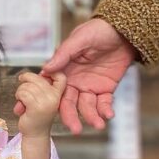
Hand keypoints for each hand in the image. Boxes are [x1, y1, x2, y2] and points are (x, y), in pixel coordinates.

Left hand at [13, 70, 65, 139]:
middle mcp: (54, 97)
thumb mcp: (44, 99)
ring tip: (22, 100)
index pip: (60, 76)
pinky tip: (20, 104)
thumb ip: (41, 87)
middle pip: (37, 78)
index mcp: (58, 94)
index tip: (40, 74)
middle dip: (26, 82)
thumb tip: (29, 75)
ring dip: (20, 92)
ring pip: (27, 86)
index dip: (49, 72)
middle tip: (23, 91)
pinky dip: (18, 97)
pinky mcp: (36, 107)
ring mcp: (46, 102)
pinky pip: (23, 93)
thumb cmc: (37, 117)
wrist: (35, 134)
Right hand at [40, 18, 136, 133]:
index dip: (41, 103)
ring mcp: (88, 87)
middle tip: (75, 129)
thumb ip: (63, 54)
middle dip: (71, 118)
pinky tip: (108, 115)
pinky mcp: (104, 89)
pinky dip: (105, 110)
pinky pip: (103, 103)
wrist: (123, 29)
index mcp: (63, 71)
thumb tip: (45, 69)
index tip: (34, 114)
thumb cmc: (98, 30)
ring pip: (86, 107)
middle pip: (68, 104)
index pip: (49, 90)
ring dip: (91, 117)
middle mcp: (73, 82)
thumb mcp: (80, 38)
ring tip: (98, 125)